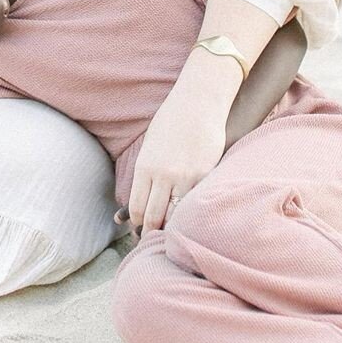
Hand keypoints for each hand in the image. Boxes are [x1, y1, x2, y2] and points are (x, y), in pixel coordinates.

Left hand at [120, 91, 226, 237]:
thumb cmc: (172, 122)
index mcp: (145, 167)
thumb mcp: (150, 145)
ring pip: (175, 215)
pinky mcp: (205, 176)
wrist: (198, 102)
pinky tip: (190, 218)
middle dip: (151, 232)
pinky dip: (191, 213)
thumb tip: (140, 196)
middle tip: (153, 240)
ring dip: (171, 227)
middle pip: (153, 217)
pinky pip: (195, 203)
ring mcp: (185, 177)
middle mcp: (163, 175)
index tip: (139, 230)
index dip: (137, 224)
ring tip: (171, 234)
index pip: (136, 207)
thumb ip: (146, 172)